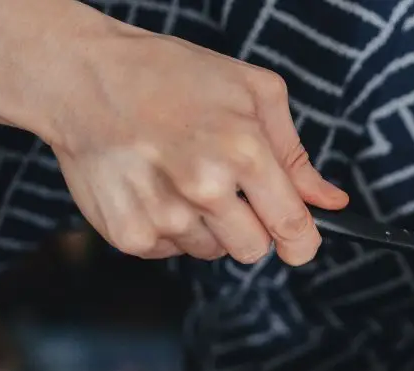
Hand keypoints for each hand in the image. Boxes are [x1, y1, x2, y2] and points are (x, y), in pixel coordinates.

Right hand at [0, 0, 345, 265]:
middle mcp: (204, 189)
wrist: (83, 78)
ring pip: (211, 252)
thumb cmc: (168, 75)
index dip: (302, 242)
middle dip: (250, 228)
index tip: (299, 242)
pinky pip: (170, 252)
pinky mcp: (129, 235)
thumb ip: (295, 154)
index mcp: (243, 152)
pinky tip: (153, 188)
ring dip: (205, 226)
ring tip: (180, 178)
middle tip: (225, 190)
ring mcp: (164, 216)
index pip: (292, 228)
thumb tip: (330, 201)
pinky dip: (166, 229)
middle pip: (254, 251)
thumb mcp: (250, 92)